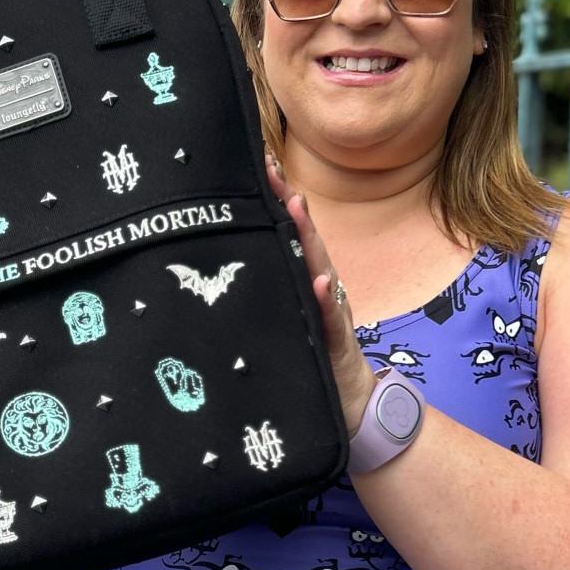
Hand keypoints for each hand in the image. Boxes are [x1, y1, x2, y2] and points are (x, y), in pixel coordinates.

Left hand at [265, 155, 375, 435]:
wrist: (350, 406)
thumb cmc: (308, 358)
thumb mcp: (280, 319)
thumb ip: (263, 293)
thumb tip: (219, 270)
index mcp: (302, 281)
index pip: (287, 233)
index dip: (274, 198)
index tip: (255, 163)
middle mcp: (318, 288)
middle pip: (304, 238)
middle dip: (288, 202)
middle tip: (269, 168)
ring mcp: (330, 312)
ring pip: (319, 268)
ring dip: (309, 237)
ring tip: (295, 206)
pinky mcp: (337, 343)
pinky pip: (332, 319)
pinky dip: (326, 299)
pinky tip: (319, 281)